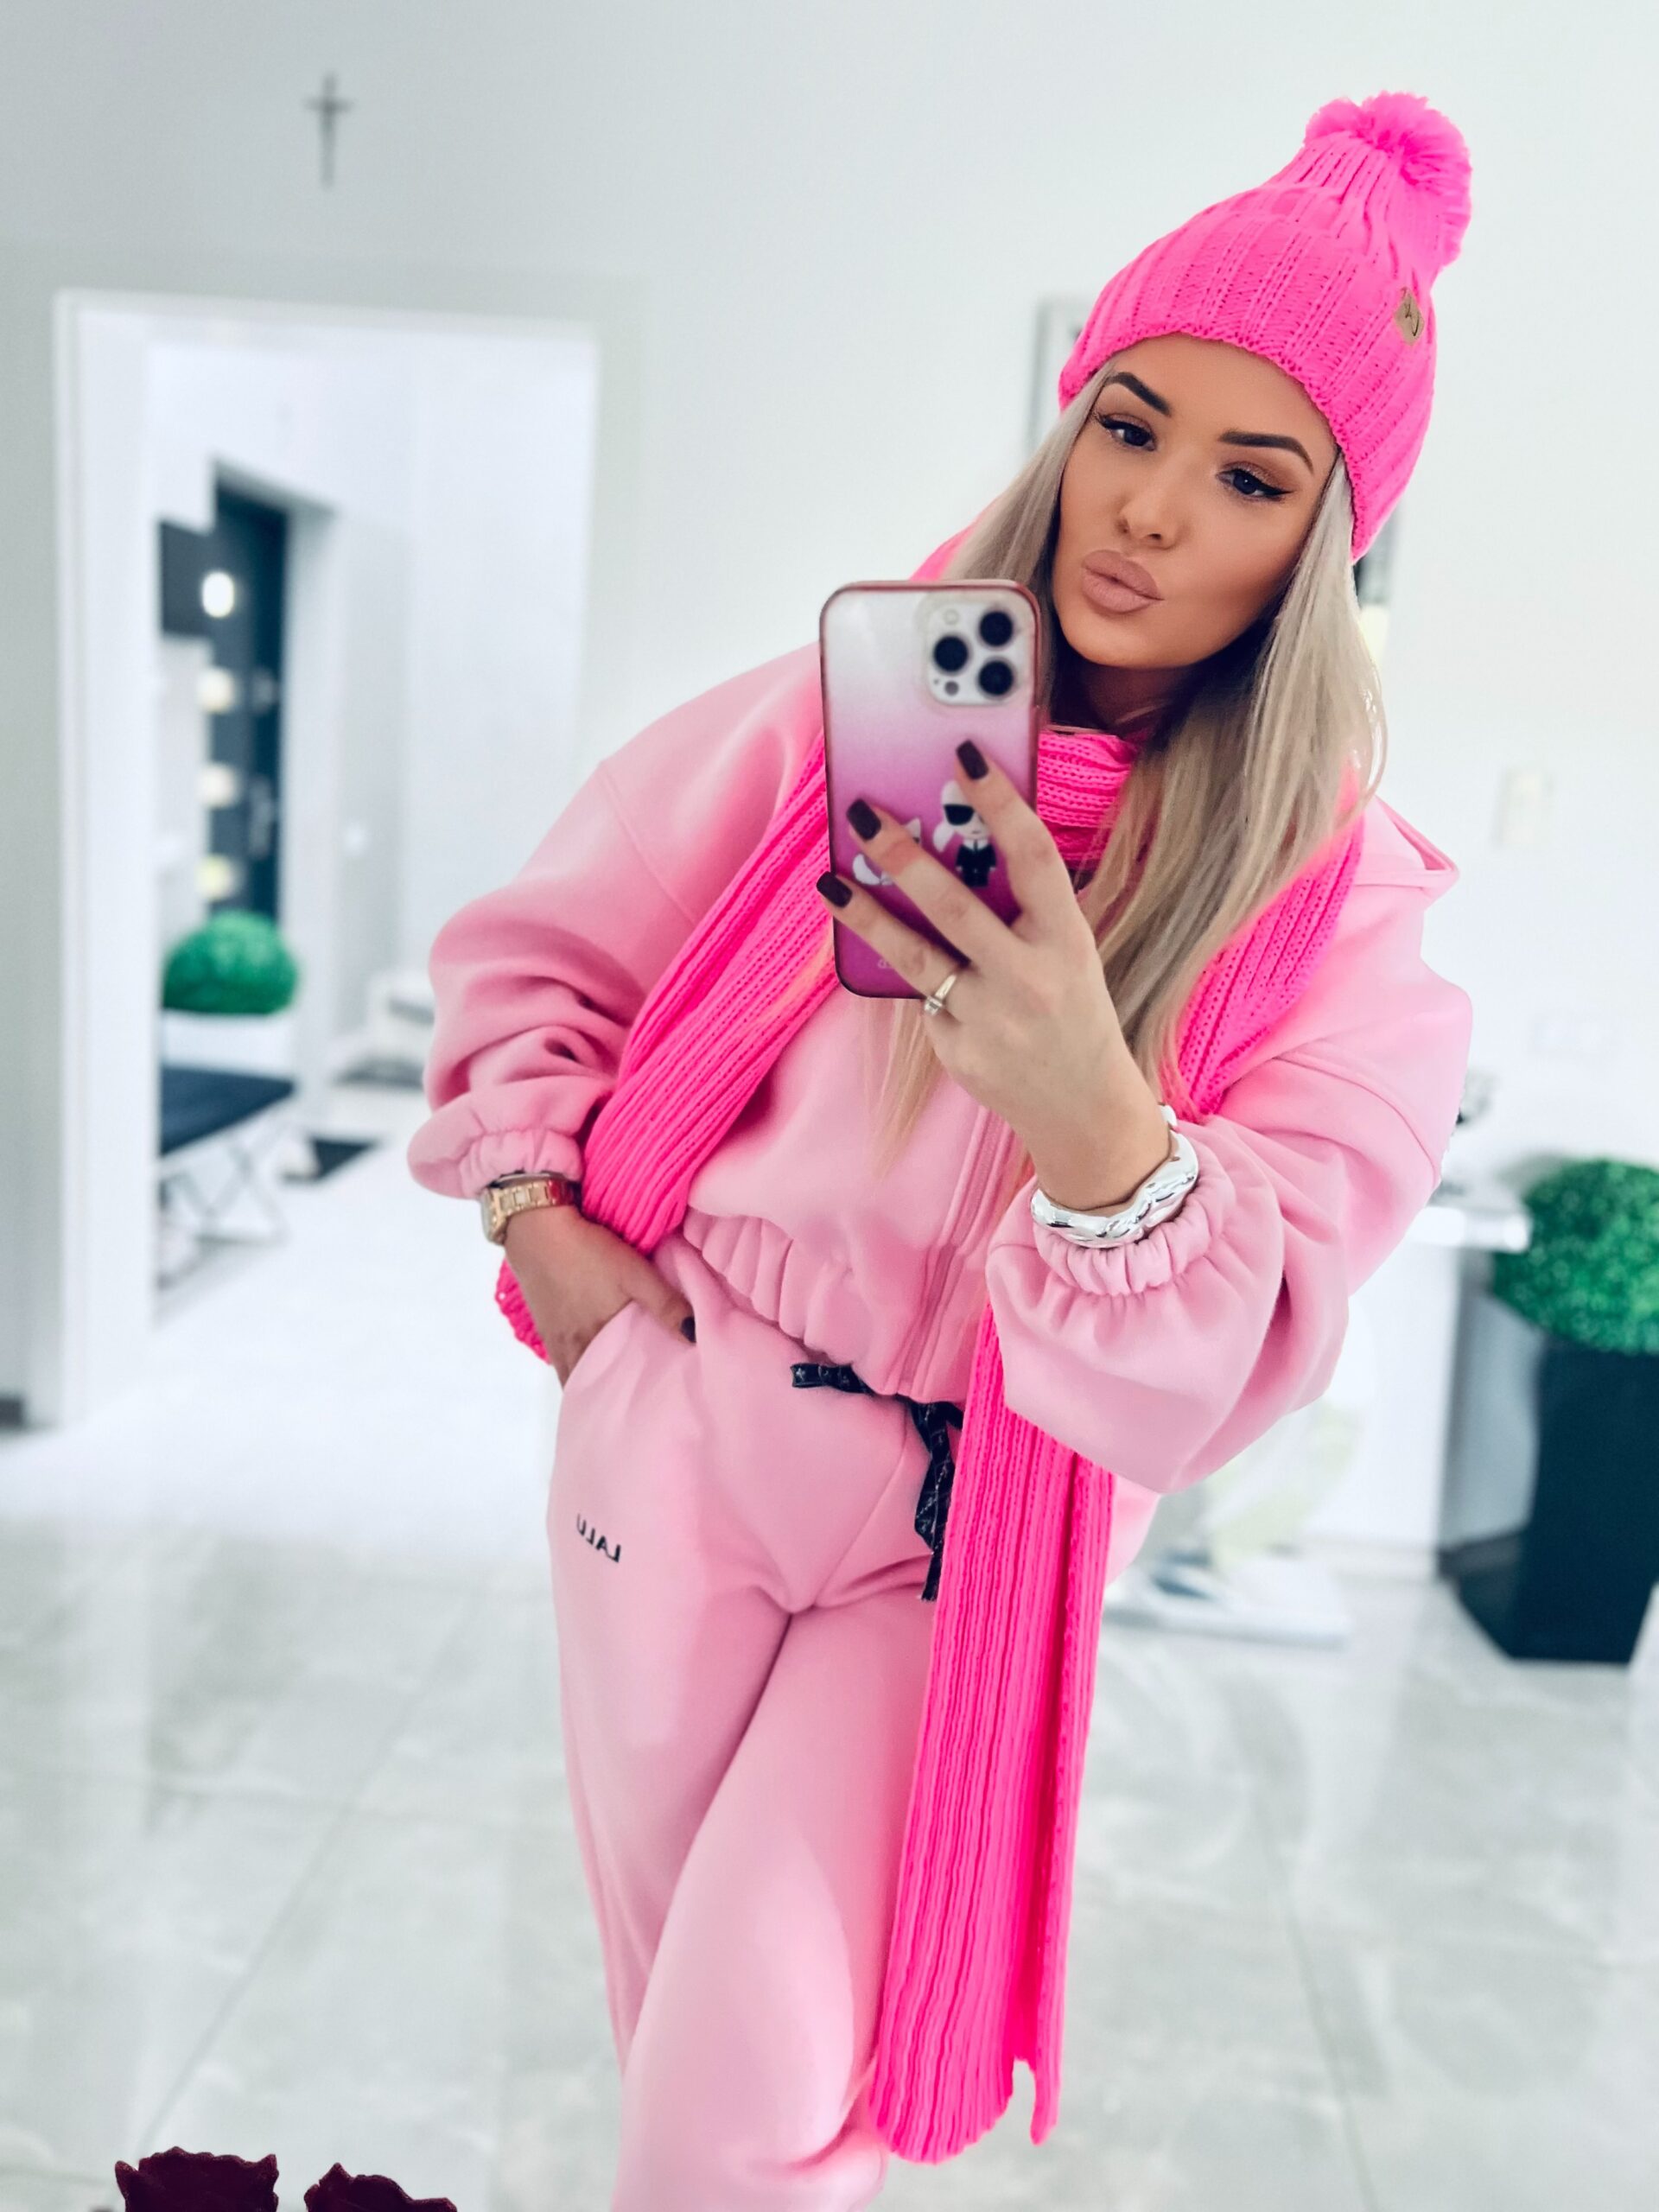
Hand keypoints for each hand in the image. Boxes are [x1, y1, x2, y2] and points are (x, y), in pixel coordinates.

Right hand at [503, 1204, 696, 1385]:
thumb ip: (666, 1305)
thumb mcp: (633, 1273)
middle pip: (592, 1382)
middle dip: (612, 1392)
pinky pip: (562, 1358)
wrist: (534, 1225)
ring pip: (576, 1371)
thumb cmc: (586, 1251)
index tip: (649, 1407)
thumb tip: (696, 1338)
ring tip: (616, 1386)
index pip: (610, 1385)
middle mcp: (570, 1348)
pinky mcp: (545, 1324)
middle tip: (637, 1401)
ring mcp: (554, 1338)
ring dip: (593, 1380)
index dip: (627, 1398)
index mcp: (593, 1341)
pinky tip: (590, 1359)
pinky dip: (577, 1365)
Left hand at [816, 738, 1140, 1170]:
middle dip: (903, 856)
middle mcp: (1030, 977)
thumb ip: (1019, 910)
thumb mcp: (1065, 953)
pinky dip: (912, 977)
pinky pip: (923, 997)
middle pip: (955, 906)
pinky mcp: (957, 1051)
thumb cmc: (1069, 1010)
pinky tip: (905, 967)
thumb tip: (951, 848)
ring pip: (915, 956)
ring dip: (866, 914)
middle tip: (861, 813)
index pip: (1034, 857)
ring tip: (829, 882)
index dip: (1001, 802)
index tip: (964, 755)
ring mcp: (991, 1018)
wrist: (1084, 1110)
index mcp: (1067, 939)